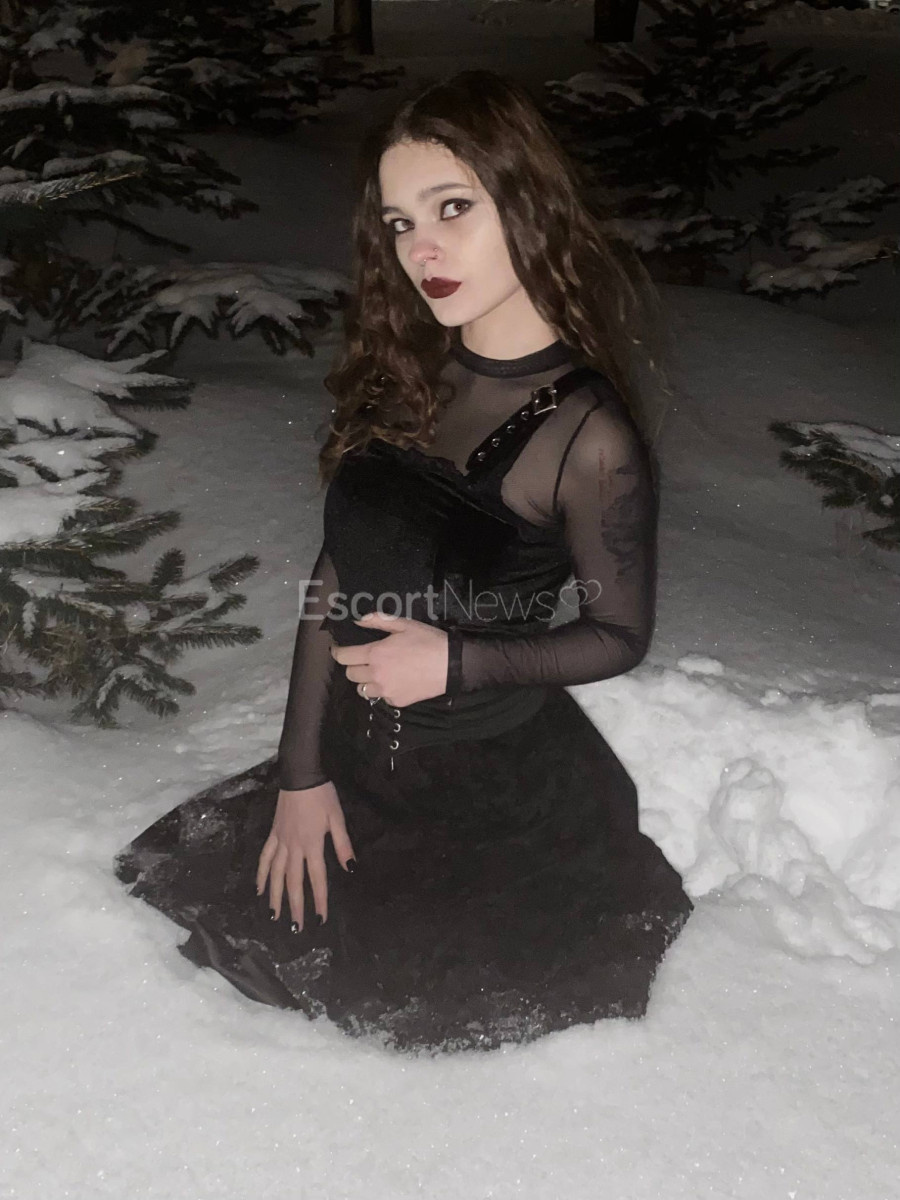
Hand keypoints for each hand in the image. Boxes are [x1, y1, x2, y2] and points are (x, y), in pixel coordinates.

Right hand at [256, 782, 355, 929]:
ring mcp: (280, 841)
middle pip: (294, 882)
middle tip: (296, 928)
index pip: (317, 878)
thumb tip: (350, 868)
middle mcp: (294, 847)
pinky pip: (265, 858)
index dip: (320, 900)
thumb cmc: (322, 796)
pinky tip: (259, 889)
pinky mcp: (273, 834)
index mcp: (312, 844)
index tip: (321, 918)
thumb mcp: (337, 818)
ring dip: (275, 897)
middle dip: (296, 906)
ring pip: (276, 874)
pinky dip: (261, 875)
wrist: (299, 776)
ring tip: (274, 916)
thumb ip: (342, 844)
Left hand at [330, 611, 448, 706]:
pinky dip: (383, 690)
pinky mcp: (396, 701)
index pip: (344, 657)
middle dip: (353, 665)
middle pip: (350, 674)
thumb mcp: (405, 625)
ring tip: (378, 673)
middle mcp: (376, 675)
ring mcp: (386, 690)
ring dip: (366, 681)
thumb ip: (379, 621)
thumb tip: (358, 620)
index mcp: (375, 654)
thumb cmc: (428, 641)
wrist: (452, 665)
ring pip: (362, 689)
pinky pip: (381, 697)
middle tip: (364, 659)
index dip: (338, 652)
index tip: (339, 650)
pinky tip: (396, 681)